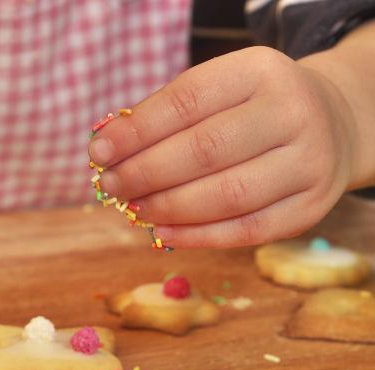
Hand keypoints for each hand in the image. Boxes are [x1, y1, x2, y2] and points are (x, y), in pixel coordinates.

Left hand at [88, 46, 357, 247]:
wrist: (331, 124)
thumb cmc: (250, 110)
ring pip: (226, 195)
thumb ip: (165, 115)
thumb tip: (106, 148)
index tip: (99, 153)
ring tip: (134, 209)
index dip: (136, 131)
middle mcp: (293, 112)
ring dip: (167, 207)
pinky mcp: (309, 206)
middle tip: (111, 186)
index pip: (186, 101)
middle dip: (145, 173)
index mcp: (260, 72)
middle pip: (204, 150)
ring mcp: (308, 162)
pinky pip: (246, 230)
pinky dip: (197, 235)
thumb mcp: (218, 91)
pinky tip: (163, 231)